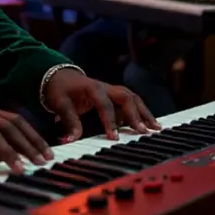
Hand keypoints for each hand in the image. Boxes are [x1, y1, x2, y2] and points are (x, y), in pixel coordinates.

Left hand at [42, 70, 159, 141]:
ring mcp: (111, 90)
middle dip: (136, 114)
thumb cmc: (59, 89)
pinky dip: (139, 112)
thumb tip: (70, 140)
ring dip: (144, 112)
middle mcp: (105, 87)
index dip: (110, 121)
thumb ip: (68, 122)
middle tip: (144, 131)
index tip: (114, 138)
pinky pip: (130, 102)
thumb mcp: (59, 104)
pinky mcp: (113, 95)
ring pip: (132, 98)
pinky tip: (144, 125)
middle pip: (126, 97)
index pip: (104, 105)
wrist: (59, 74)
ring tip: (155, 127)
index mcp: (92, 88)